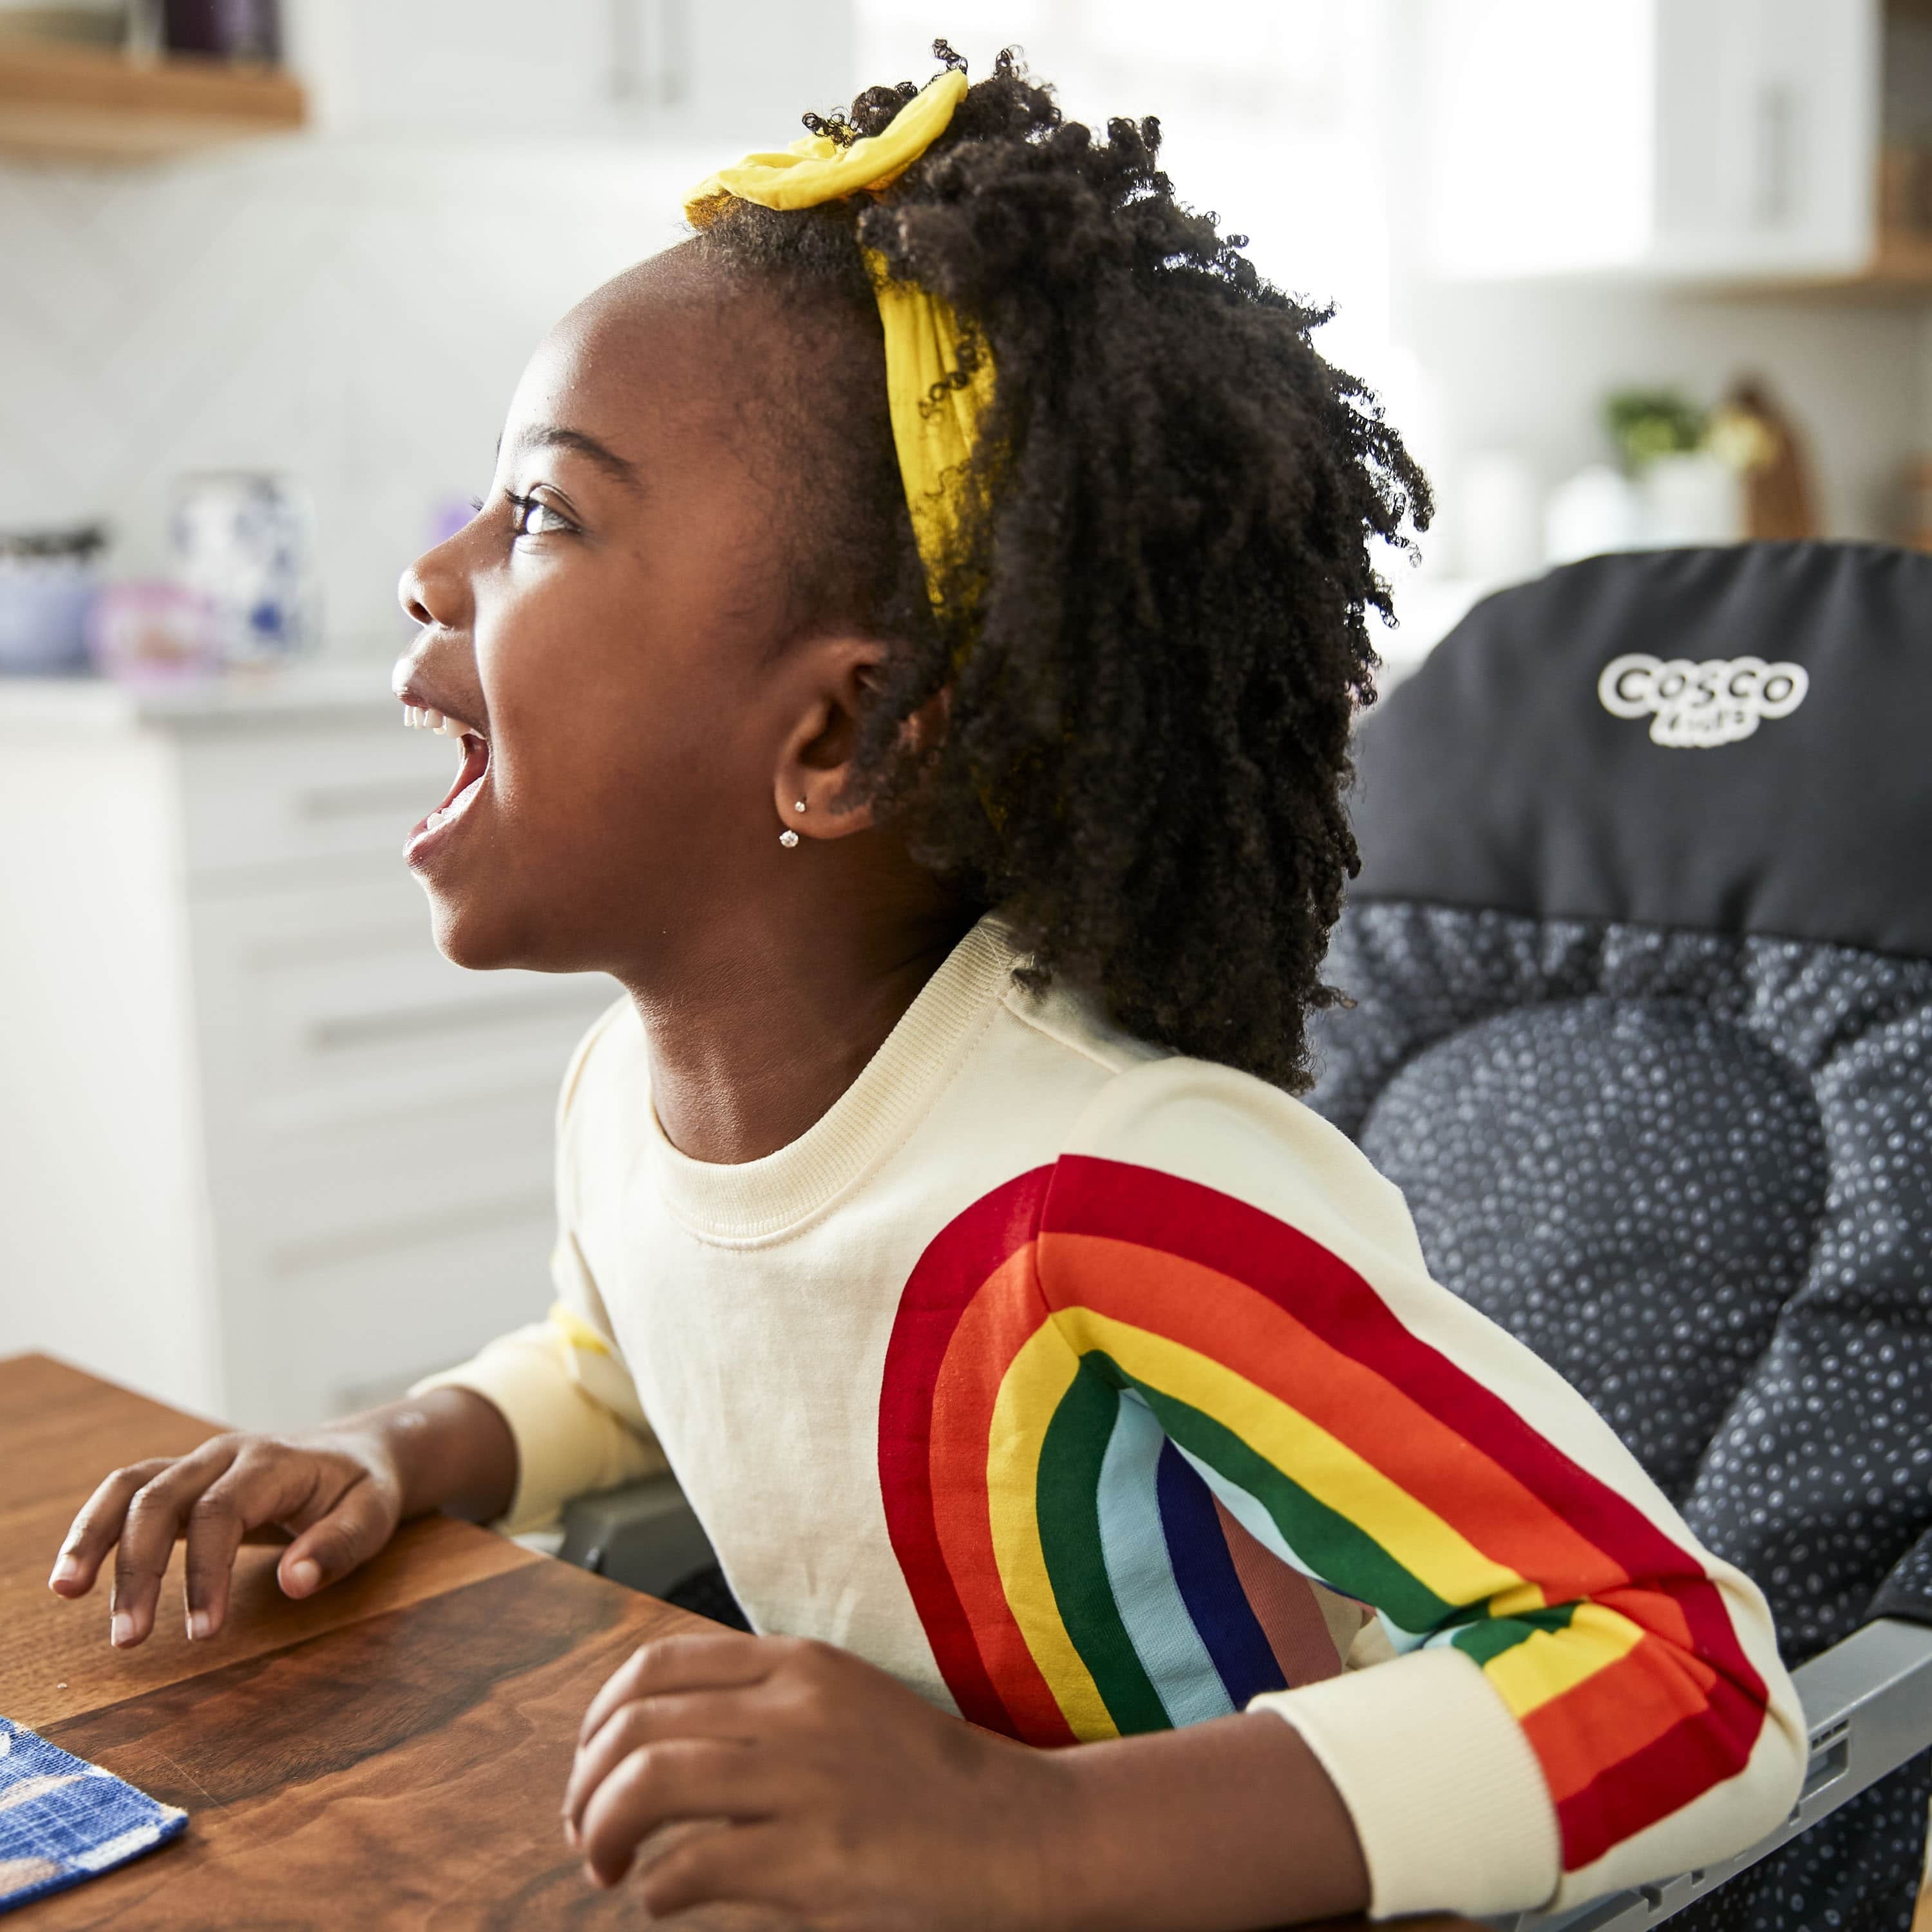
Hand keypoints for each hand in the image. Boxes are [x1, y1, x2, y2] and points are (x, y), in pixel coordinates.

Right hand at [46, 1428, 403, 1647]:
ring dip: (94, 1537)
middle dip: (138, 1568)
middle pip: (161, 1499)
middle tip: (129, 1639)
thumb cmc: (365, 1488)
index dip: (205, 1573)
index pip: (221, 1513)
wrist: (359, 1451)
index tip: (203, 1634)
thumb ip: (339, 1546)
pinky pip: (128, 1495)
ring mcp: (199, 1464)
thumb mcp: (374, 1514)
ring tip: (65, 1590)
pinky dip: (96, 1529)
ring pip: (130, 1487)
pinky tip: (75, 1575)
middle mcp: (226, 1455)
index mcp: (273, 1462)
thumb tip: (296, 1583)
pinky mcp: (183, 1482)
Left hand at [561, 1631, 1370, 1931]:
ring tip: (606, 1867)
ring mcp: (804, 1783)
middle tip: (585, 1831)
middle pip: (637, 1725)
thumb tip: (656, 1742)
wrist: (1021, 1835)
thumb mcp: (845, 1705)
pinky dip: (655, 1889)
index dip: (597, 1719)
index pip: (655, 1667)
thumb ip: (764, 1708)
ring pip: (649, 1782)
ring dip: (603, 1831)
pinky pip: (691, 1865)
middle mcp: (793, 1710)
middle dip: (586, 1783)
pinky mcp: (815, 1861)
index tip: (590, 1765)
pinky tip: (663, 1900)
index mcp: (799, 1665)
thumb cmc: (929, 1783)